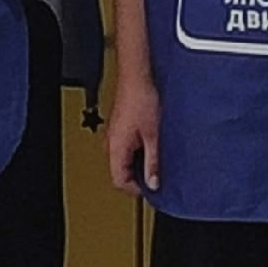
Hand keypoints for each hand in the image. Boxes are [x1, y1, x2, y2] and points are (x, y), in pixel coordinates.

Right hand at [106, 72, 160, 198]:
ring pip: (123, 160)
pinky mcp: (119, 127)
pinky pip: (125, 147)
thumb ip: (153, 162)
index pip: (120, 182)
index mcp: (116, 148)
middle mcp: (110, 142)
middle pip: (120, 172)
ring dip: (138, 162)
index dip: (137, 189)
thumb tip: (153, 182)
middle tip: (156, 174)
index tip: (152, 188)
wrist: (138, 76)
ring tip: (155, 157)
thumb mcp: (154, 136)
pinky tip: (151, 144)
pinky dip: (137, 151)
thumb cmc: (143, 99)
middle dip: (138, 176)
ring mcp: (113, 134)